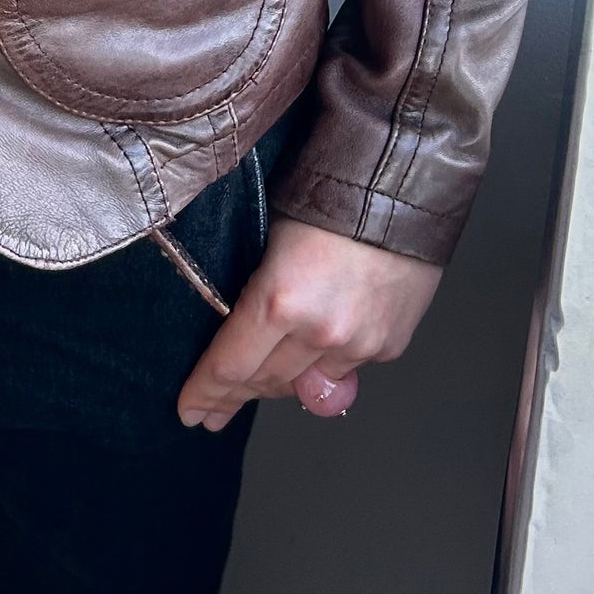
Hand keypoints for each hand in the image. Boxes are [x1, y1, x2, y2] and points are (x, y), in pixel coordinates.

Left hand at [176, 214, 441, 429]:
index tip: (189, 411)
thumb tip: (248, 342)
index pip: (230, 365)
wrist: (403, 182)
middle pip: (266, 381)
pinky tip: (313, 354)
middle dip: (236, 396)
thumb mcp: (271, 239)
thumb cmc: (330, 195)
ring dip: (281, 384)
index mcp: (279, 300)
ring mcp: (360, 344)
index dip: (206, 393)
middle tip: (214, 412)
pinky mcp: (390, 345)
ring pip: (306, 384)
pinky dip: (326, 365)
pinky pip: (346, 369)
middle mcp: (321, 331)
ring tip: (259, 386)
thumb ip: (258, 297)